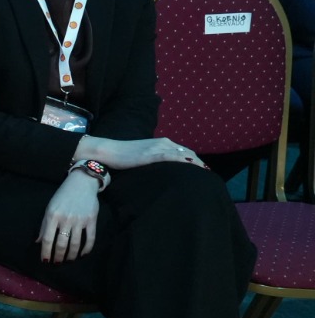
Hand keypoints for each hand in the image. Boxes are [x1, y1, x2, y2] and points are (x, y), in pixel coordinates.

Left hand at [38, 170, 99, 262]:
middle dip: (58, 256)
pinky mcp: (91, 220)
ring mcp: (79, 220)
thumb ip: (44, 225)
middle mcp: (65, 219)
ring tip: (68, 260)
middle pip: (61, 243)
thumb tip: (38, 242)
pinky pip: (90, 238)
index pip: (47, 238)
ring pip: (75, 244)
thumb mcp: (49, 208)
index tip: (45, 261)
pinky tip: (82, 255)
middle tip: (57, 263)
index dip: (45, 252)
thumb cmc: (62, 196)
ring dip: (71, 255)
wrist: (81, 183)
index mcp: (52, 216)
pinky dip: (86, 249)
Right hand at [78, 136, 205, 170]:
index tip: (203, 170)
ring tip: (204, 173)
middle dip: (200, 163)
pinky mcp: (151, 154)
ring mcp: (157, 148)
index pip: (185, 151)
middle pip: (188, 153)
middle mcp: (163, 143)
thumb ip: (155, 158)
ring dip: (196, 163)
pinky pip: (171, 157)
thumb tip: (164, 169)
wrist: (109, 151)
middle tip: (207, 174)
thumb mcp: (144, 155)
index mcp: (162, 143)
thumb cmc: (124, 156)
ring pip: (183, 154)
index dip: (196, 160)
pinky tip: (192, 166)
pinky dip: (183, 161)